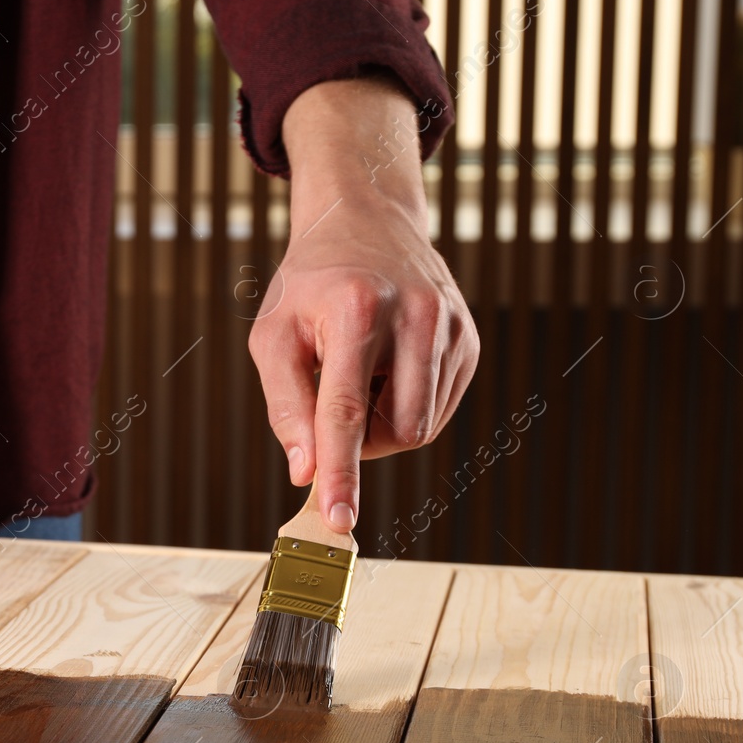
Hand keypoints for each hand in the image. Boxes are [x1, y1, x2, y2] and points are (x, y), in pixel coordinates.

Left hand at [249, 77, 477, 534]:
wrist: (365, 222)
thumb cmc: (310, 285)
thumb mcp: (273, 335)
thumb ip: (285, 406)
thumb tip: (304, 472)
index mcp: (358, 309)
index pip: (347, 411)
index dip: (340, 471)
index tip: (337, 520)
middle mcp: (416, 314)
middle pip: (396, 430)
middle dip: (361, 439)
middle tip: (334, 396)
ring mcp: (451, 326)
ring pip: (421, 426)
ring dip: (383, 422)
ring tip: (362, 370)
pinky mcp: (469, 340)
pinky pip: (438, 409)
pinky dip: (406, 405)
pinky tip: (389, 366)